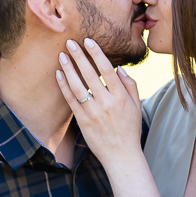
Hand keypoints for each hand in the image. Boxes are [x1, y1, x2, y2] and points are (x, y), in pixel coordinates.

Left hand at [56, 38, 141, 161]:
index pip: (107, 70)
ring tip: (62, 55)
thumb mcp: (137, 106)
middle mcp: (107, 103)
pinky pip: (71, 101)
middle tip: (70, 42)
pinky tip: (59, 74)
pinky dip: (64, 86)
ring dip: (69, 69)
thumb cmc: (130, 129)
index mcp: (121, 97)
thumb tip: (118, 68)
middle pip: (90, 74)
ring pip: (78, 86)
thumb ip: (130, 85)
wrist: (121, 156)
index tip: (88, 41)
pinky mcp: (83, 121)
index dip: (97, 54)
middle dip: (79, 56)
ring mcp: (93, 112)